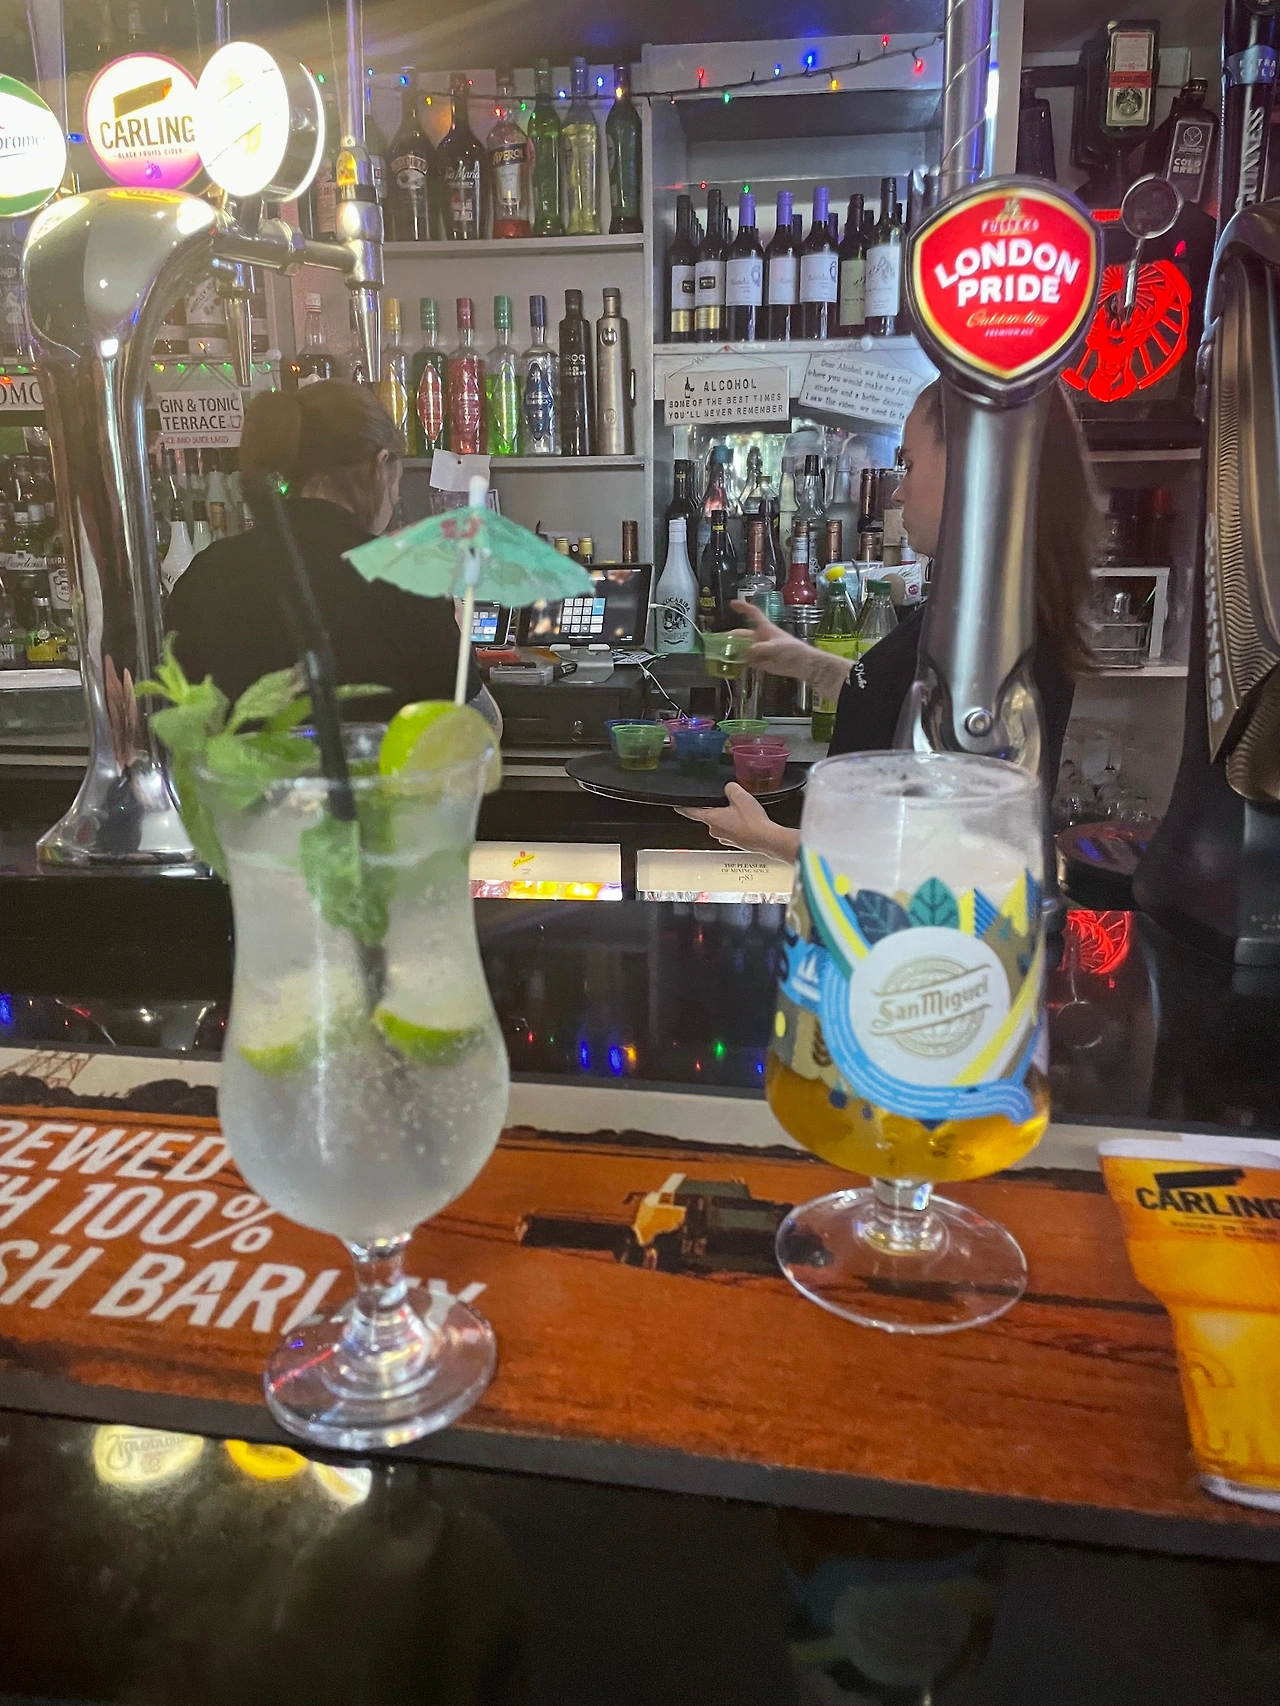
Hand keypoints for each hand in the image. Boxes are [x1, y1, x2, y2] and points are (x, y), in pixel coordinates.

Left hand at [676, 783, 801, 861]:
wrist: (767, 839)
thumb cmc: (752, 820)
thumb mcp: (740, 796)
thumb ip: (730, 788)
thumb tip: (729, 789)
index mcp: (712, 819)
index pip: (692, 812)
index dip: (684, 808)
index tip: (677, 806)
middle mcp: (715, 830)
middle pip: (710, 817)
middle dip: (718, 809)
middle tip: (729, 802)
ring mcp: (725, 839)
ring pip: (722, 824)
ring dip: (729, 818)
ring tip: (743, 812)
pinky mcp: (736, 843)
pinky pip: (732, 831)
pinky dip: (738, 826)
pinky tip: (748, 821)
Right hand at [728, 600, 852, 698]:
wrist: (803, 664)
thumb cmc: (793, 650)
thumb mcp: (777, 646)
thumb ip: (762, 648)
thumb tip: (748, 651)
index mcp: (765, 628)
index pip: (753, 614)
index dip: (743, 607)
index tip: (732, 603)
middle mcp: (761, 638)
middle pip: (743, 634)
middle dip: (733, 636)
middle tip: (720, 641)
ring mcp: (760, 650)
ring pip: (744, 649)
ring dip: (735, 651)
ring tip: (722, 655)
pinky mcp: (762, 662)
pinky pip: (748, 661)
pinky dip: (740, 663)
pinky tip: (732, 666)